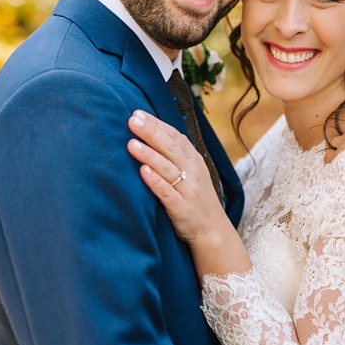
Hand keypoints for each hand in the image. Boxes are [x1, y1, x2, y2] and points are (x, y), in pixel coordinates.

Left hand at [127, 110, 223, 244]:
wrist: (213, 231)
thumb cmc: (195, 198)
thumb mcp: (191, 172)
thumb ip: (175, 154)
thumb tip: (152, 131)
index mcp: (193, 160)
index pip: (175, 137)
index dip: (157, 124)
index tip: (138, 113)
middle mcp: (192, 172)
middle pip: (170, 148)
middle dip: (151, 133)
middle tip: (133, 120)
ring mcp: (188, 190)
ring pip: (167, 168)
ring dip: (149, 155)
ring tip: (131, 144)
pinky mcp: (182, 208)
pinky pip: (167, 193)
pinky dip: (155, 182)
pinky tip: (143, 171)